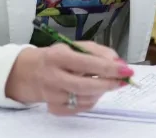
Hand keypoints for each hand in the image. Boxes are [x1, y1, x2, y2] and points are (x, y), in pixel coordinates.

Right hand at [4, 42, 133, 114]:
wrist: (28, 73)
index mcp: (59, 56)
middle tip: (123, 81)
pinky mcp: (54, 108)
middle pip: (87, 85)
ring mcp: (53, 95)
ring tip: (106, 83)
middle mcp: (54, 76)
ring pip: (86, 99)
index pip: (89, 63)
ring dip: (102, 91)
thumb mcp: (73, 46)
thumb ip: (97, 51)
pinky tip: (92, 92)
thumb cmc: (56, 57)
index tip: (127, 69)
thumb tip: (118, 62)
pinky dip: (91, 100)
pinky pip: (80, 108)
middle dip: (109, 84)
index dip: (111, 68)